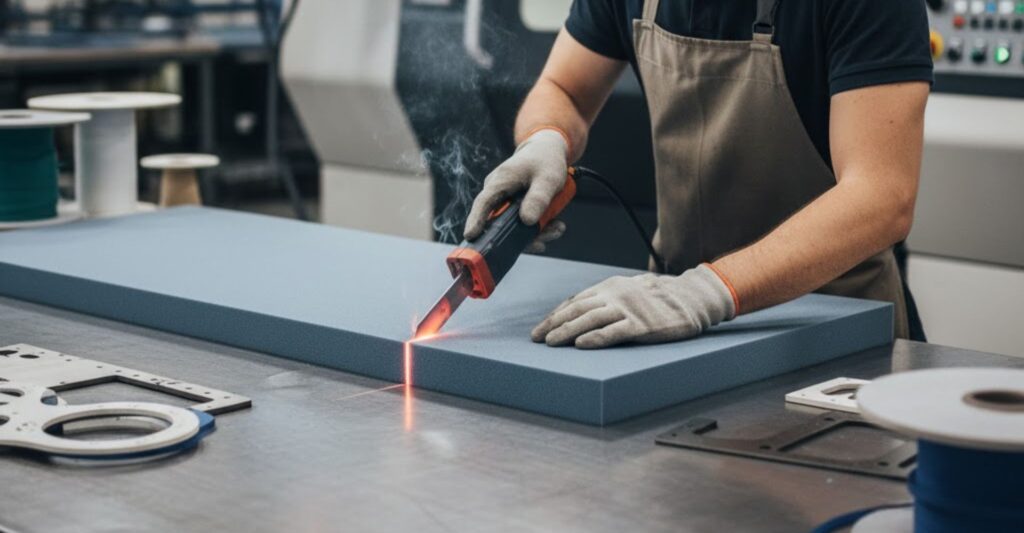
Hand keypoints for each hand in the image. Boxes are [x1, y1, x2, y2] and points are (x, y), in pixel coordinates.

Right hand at [464, 129, 568, 244]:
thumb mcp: (548, 178)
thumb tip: (527, 221)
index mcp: (499, 182)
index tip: (470, 236)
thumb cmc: (545, 160)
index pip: (483, 203)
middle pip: (498, 222)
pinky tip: (555, 226)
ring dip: (535, 234)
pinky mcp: (513, 208)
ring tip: (557, 229)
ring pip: (512, 226)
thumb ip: (538, 198)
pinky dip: (537, 228)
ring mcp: (503, 202)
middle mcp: (496, 193)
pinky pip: (521, 224)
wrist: (546, 150)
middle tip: (542, 244)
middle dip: (520, 238)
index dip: (475, 220)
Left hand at [531, 264, 736, 348]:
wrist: (691, 298)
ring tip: (551, 342)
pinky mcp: (642, 325)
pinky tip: (581, 345)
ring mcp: (628, 309)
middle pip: (577, 310)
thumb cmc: (658, 297)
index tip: (541, 327)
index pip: (575, 301)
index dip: (556, 315)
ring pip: (590, 320)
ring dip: (567, 331)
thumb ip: (606, 297)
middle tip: (537, 338)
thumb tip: (579, 307)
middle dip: (554, 324)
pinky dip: (595, 338)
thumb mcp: (628, 289)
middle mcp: (615, 295)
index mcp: (609, 286)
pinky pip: (614, 332)